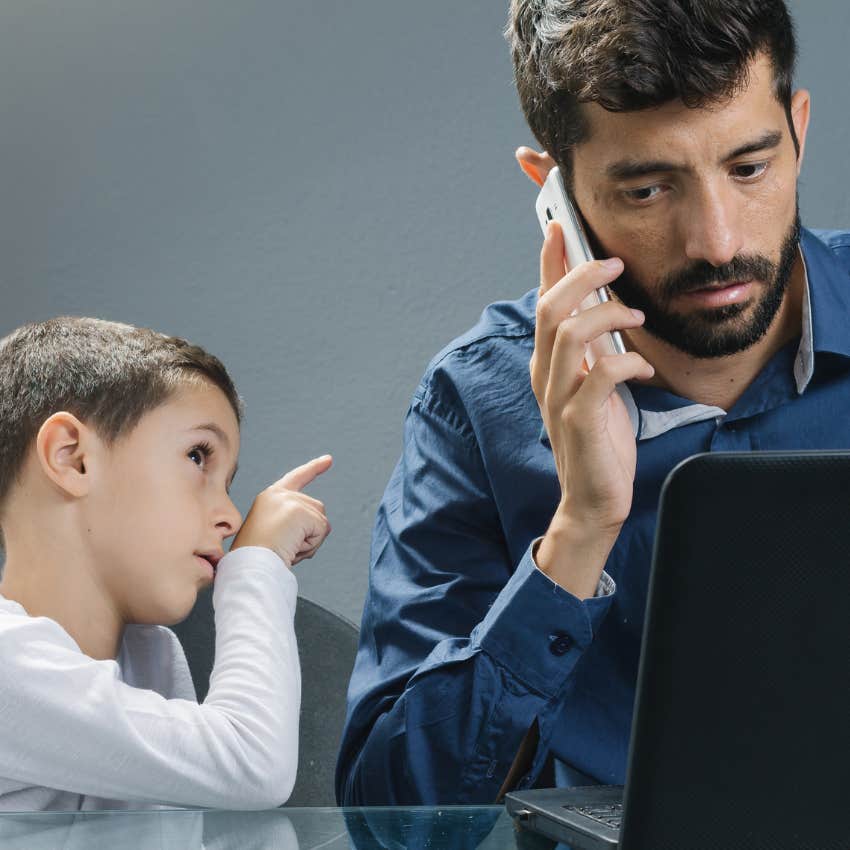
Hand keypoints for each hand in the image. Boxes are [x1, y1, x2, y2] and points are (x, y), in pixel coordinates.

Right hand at [231, 455, 332, 566]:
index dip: (314, 468)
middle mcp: (279, 494)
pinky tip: (293, 546)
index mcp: (269, 498)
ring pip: (321, 521)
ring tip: (287, 546)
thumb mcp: (276, 534)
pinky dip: (312, 544)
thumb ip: (297, 524)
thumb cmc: (259, 557)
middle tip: (285, 545)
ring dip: (311, 541)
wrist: (250, 563)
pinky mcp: (299, 510)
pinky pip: (321, 530)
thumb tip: (324, 526)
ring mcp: (289, 500)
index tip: (328, 460)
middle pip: (316, 510)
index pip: (297, 478)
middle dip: (310, 533)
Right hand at [531, 222, 653, 596]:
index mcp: (546, 364)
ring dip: (608, 316)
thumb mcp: (592, 383)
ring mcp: (558, 397)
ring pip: (570, 334)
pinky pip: (600, 375)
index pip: (542, 302)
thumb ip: (592, 348)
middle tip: (614, 264)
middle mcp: (544, 375)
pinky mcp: (578, 420)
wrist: (593, 497)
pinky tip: (644, 369)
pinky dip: (627, 362)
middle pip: (552, 309)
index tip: (561, 226)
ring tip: (636, 317)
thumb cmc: (597, 438)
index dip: (549, 262)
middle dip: (583, 277)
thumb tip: (606, 306)